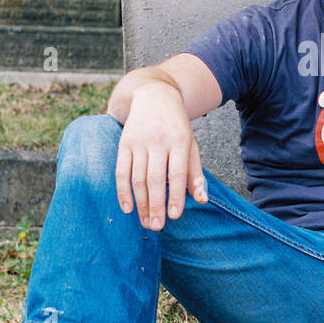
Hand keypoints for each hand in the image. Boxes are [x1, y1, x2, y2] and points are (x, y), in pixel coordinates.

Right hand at [114, 82, 207, 228]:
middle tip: (156, 227)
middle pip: (156, 178)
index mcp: (180, 140)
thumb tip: (202, 200)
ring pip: (138, 177)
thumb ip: (195, 173)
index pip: (177, 173)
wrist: (154, 95)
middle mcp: (158, 140)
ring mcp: (139, 141)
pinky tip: (128, 208)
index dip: (175, 196)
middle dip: (156, 205)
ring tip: (146, 222)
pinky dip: (123, 191)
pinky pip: (121, 170)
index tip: (174, 216)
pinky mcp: (124, 143)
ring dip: (141, 203)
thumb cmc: (177, 127)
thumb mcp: (191, 145)